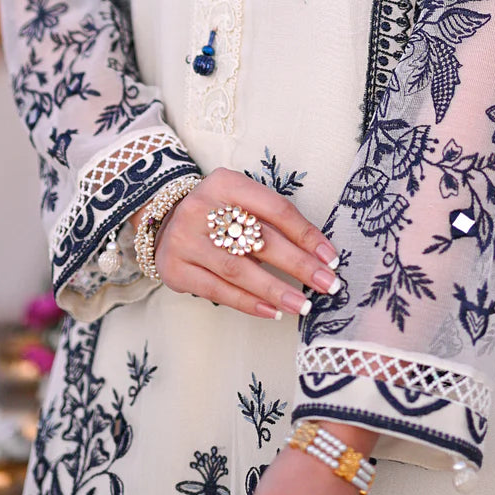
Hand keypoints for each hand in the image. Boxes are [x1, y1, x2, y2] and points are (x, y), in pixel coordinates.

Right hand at [145, 168, 340, 318]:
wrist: (164, 220)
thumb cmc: (218, 214)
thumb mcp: (241, 201)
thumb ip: (272, 220)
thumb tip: (318, 256)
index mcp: (225, 183)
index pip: (275, 209)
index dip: (306, 234)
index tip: (330, 257)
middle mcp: (201, 208)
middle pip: (259, 239)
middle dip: (298, 264)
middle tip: (327, 284)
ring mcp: (185, 239)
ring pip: (238, 269)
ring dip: (275, 290)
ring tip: (302, 305)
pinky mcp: (175, 268)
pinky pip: (217, 290)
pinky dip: (248, 303)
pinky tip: (272, 311)